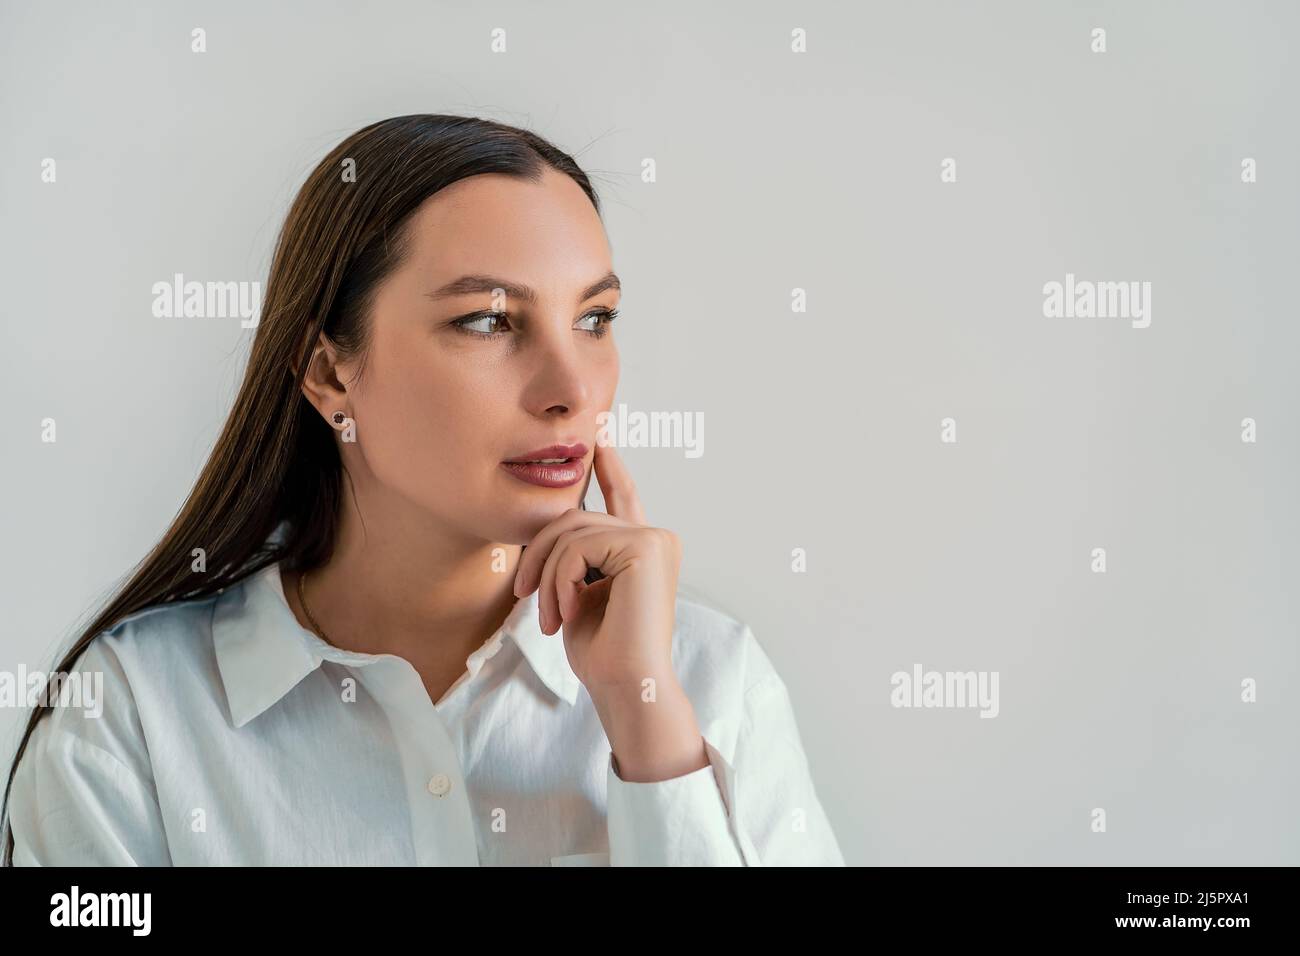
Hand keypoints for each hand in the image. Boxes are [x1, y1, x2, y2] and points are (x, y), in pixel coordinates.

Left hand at [512, 440, 705, 780]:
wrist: (627, 685)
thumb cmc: (604, 654)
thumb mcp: (579, 594)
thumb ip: (576, 558)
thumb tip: (552, 529)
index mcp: (643, 548)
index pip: (622, 496)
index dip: (609, 465)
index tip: (600, 434)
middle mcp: (656, 537)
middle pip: (576, 517)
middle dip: (540, 553)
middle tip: (523, 594)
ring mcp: (655, 539)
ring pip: (573, 530)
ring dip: (547, 575)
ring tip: (549, 617)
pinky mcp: (647, 546)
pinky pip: (579, 545)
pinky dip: (559, 580)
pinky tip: (565, 613)